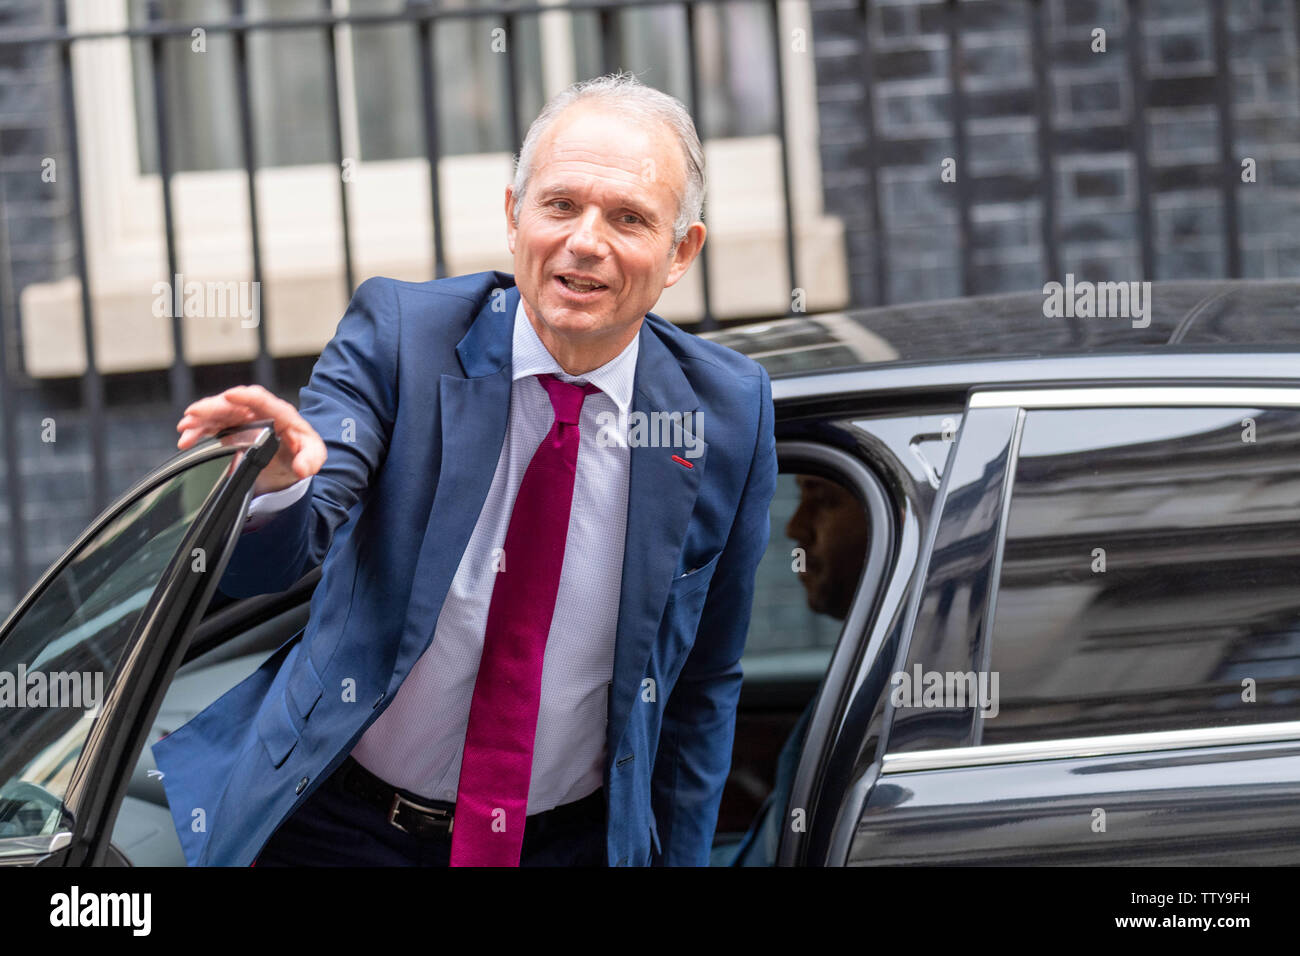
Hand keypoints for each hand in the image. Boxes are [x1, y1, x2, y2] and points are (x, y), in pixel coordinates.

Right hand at [176, 385, 326, 495]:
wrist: (291, 459)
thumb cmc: (302, 451)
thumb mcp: (313, 456)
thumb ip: (311, 460)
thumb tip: (303, 468)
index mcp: (281, 414)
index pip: (262, 400)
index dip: (246, 396)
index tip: (230, 395)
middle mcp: (259, 412)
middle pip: (233, 404)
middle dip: (212, 407)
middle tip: (194, 413)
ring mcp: (244, 419)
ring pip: (219, 413)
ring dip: (200, 419)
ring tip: (185, 428)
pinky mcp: (232, 427)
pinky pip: (212, 425)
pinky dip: (198, 430)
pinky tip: (186, 438)